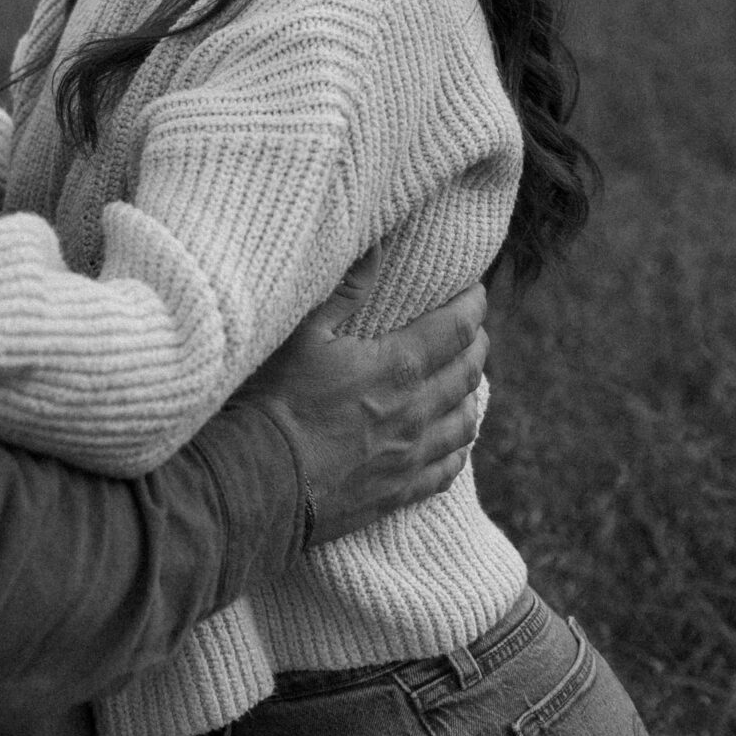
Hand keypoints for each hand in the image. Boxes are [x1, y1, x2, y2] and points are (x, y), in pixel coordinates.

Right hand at [232, 251, 490, 548]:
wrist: (259, 481)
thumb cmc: (274, 400)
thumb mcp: (303, 333)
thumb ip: (346, 289)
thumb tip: (377, 244)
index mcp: (397, 366)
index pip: (457, 329)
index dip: (472, 306)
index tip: (476, 292)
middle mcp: (416, 411)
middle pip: (467, 373)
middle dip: (476, 345)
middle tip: (473, 330)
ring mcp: (410, 456)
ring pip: (464, 422)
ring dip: (470, 395)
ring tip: (466, 382)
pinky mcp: (397, 491)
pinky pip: (447, 469)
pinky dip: (457, 448)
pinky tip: (453, 441)